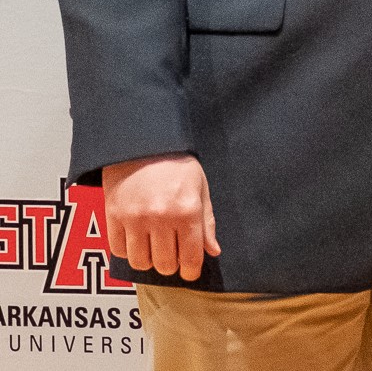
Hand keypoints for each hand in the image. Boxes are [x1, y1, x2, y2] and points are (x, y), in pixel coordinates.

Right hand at [101, 153, 219, 281]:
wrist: (143, 144)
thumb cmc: (176, 164)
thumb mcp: (200, 187)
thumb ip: (206, 222)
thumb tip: (213, 251)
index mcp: (186, 210)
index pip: (190, 256)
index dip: (191, 270)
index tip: (190, 272)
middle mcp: (161, 218)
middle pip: (165, 264)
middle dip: (171, 264)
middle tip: (172, 254)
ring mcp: (135, 219)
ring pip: (141, 263)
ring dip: (149, 260)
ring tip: (154, 246)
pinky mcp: (114, 217)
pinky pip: (119, 251)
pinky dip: (128, 251)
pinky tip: (136, 239)